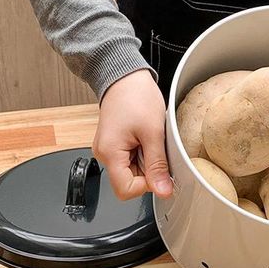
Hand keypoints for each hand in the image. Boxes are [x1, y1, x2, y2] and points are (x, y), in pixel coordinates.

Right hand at [92, 69, 173, 199]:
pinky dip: (143, 153)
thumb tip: (163, 191)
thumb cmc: (136, 97)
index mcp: (109, 153)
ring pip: (133, 172)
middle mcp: (105, 155)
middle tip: (156, 146)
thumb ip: (157, 165)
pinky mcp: (116, 145)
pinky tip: (146, 137)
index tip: (161, 169)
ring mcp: (109, 150)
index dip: (147, 184)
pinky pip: (132, 160)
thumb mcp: (154, 132)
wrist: (125, 77)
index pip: (126, 190)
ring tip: (150, 138)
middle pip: (130, 182)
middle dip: (149, 170)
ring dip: (147, 160)